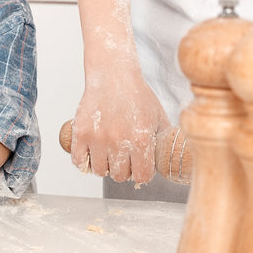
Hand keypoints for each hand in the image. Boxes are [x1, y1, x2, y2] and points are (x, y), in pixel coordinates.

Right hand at [70, 65, 169, 184]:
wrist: (113, 75)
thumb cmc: (135, 94)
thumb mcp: (158, 116)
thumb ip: (165, 140)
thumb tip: (172, 157)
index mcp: (140, 139)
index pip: (142, 176)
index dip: (141, 172)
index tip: (139, 165)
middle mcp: (118, 140)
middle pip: (120, 176)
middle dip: (123, 168)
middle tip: (123, 156)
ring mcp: (97, 137)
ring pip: (100, 171)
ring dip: (104, 165)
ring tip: (108, 153)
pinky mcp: (80, 132)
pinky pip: (79, 161)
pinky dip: (84, 162)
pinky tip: (91, 154)